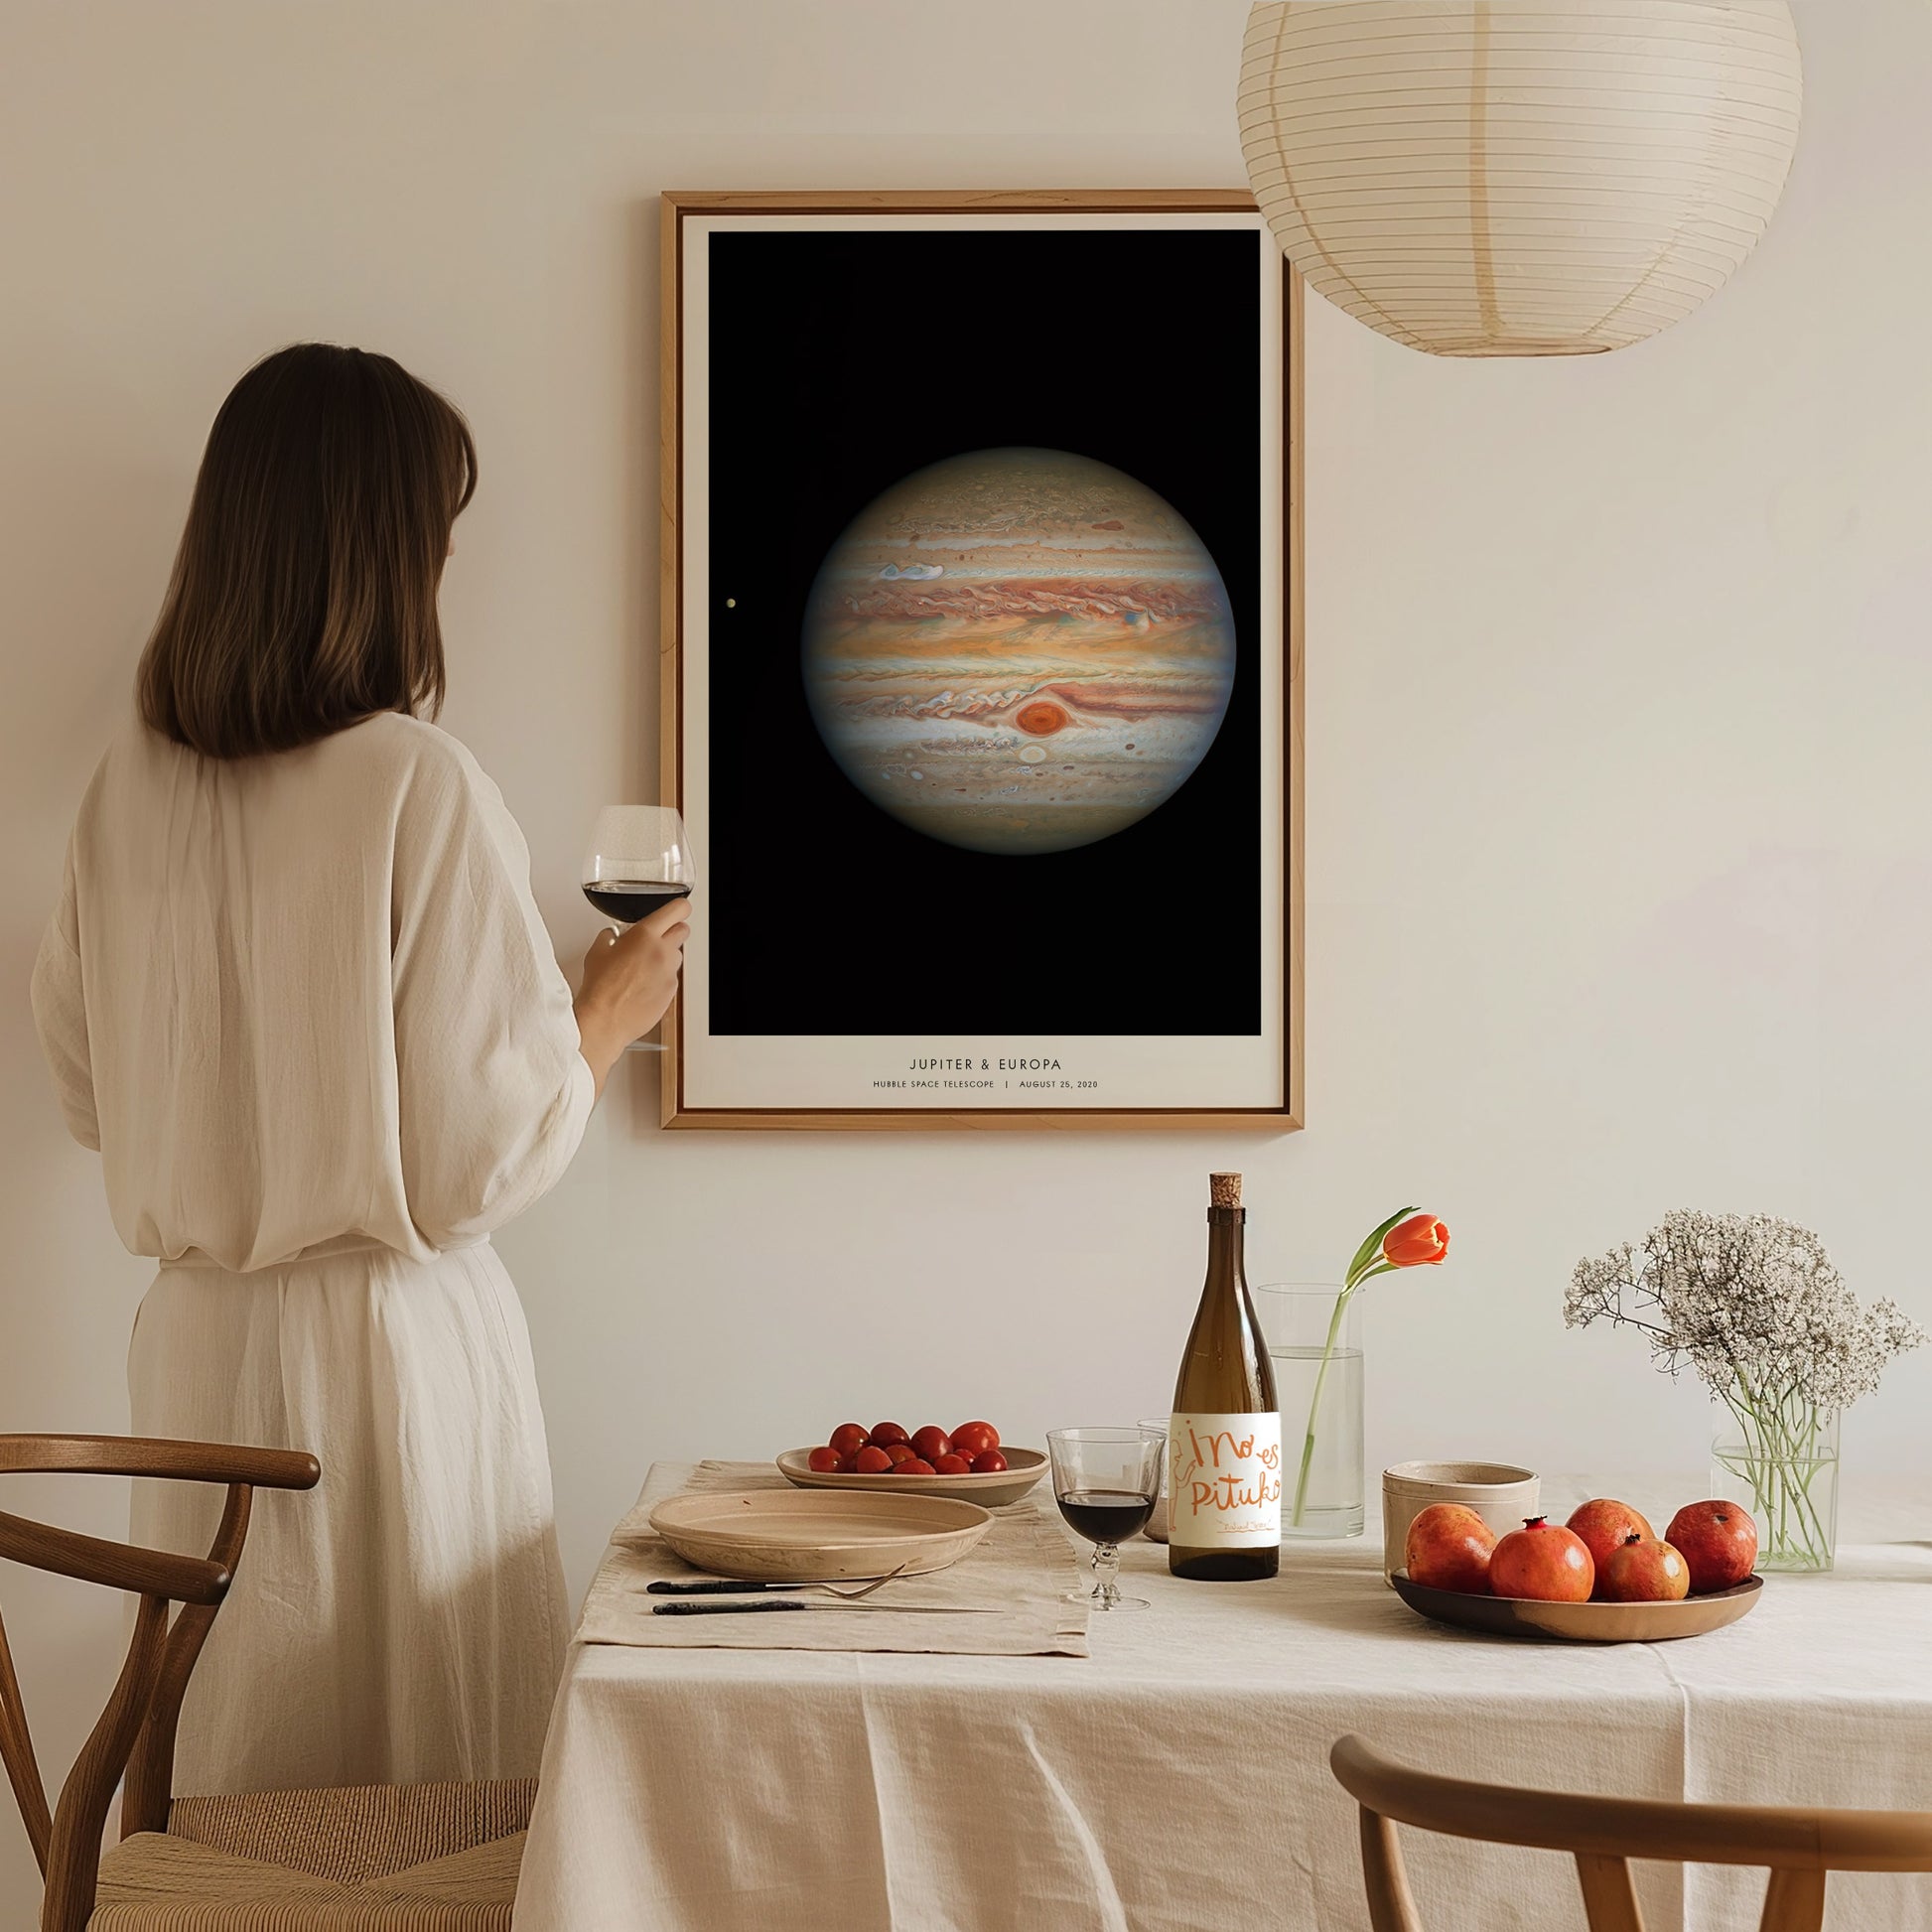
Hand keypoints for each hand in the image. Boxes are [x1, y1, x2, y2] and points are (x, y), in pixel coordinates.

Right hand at [574, 894, 690, 1095]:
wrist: (604, 1020)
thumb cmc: (600, 988)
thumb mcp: (597, 951)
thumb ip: (610, 937)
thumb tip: (613, 935)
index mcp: (645, 935)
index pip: (678, 909)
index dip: (679, 908)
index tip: (677, 910)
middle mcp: (663, 952)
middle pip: (683, 930)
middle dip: (672, 931)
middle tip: (656, 938)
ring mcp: (669, 973)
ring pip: (677, 956)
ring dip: (666, 956)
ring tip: (643, 967)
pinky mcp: (671, 992)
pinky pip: (672, 978)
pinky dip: (662, 978)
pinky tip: (643, 985)